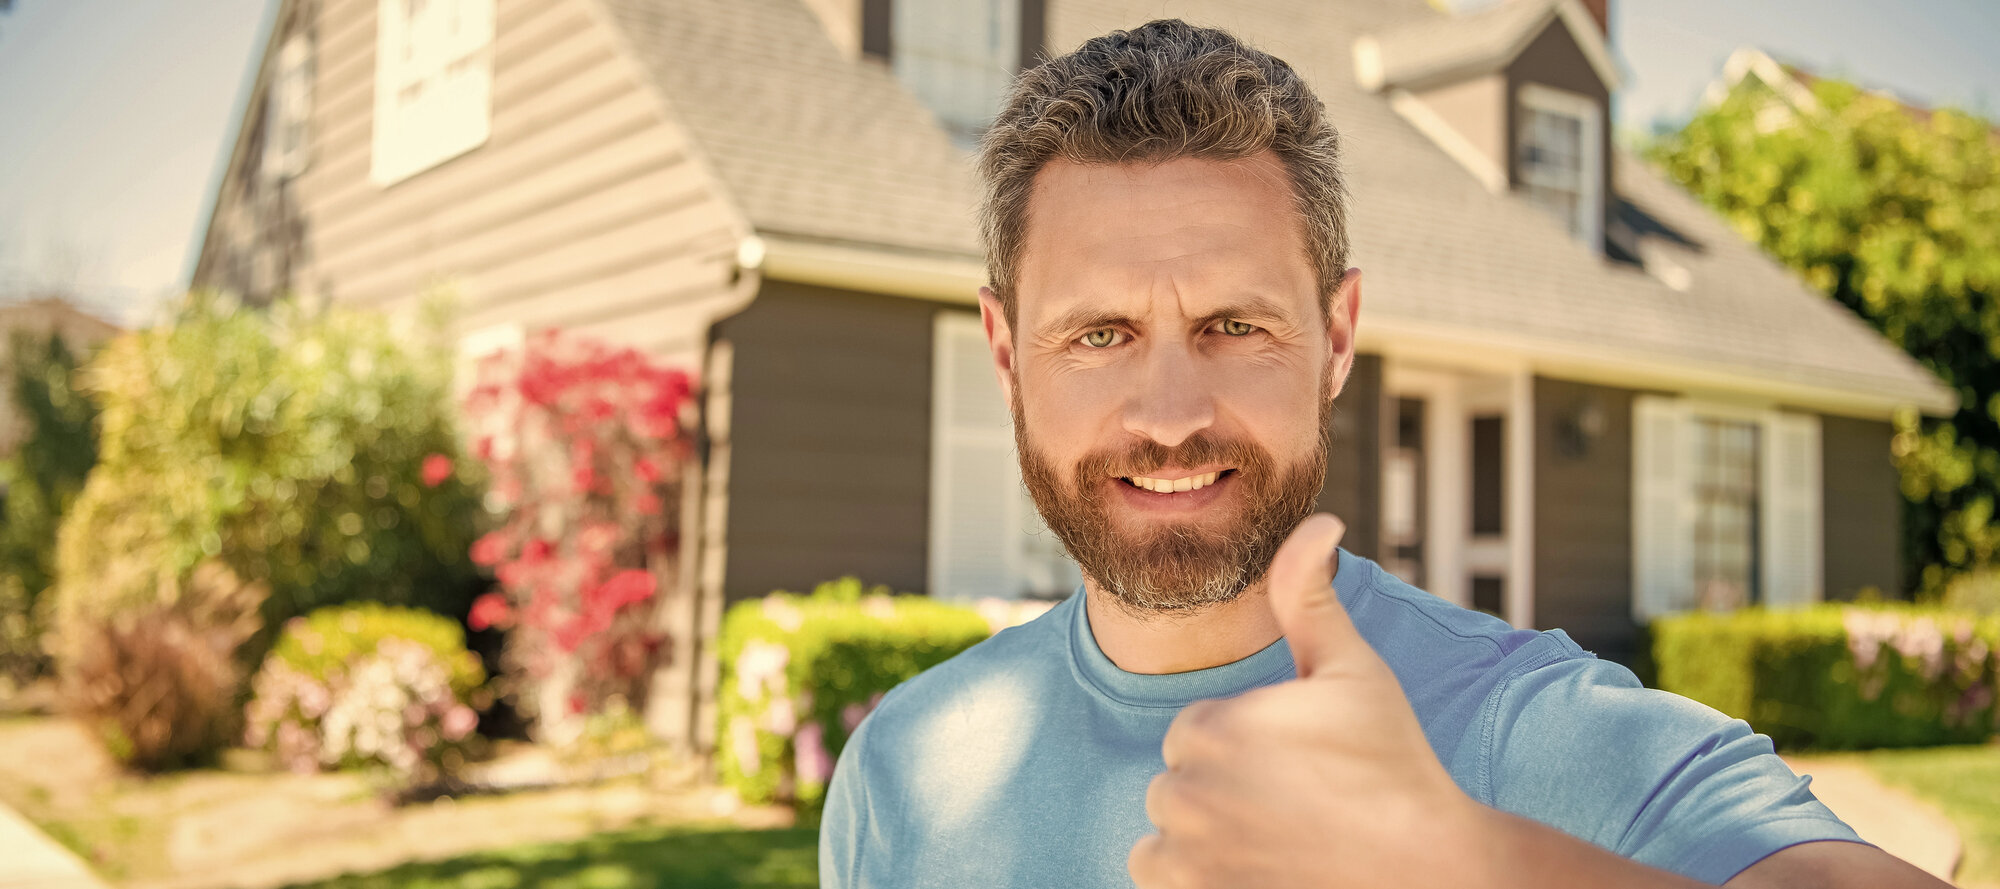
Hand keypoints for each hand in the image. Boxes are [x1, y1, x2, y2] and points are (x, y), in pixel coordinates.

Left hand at [1128, 513, 1496, 888]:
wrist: (1428, 873)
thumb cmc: (1394, 768)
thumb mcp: (1354, 671)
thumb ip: (1309, 597)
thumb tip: (1316, 520)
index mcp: (1211, 729)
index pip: (1196, 733)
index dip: (1248, 747)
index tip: (1301, 766)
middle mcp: (1186, 795)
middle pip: (1180, 784)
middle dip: (1224, 791)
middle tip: (1296, 806)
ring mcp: (1188, 858)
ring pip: (1166, 833)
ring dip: (1204, 836)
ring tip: (1275, 839)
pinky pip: (1157, 879)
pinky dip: (1193, 877)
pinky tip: (1253, 869)